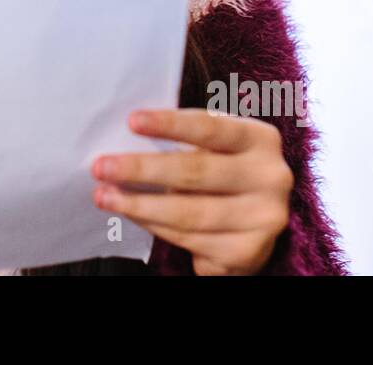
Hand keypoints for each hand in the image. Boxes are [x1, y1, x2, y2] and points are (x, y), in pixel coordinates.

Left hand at [91, 107, 292, 274]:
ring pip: (188, 212)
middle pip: (195, 172)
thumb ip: (185, 141)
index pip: (211, 128)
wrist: (252, 224)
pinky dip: (154, 226)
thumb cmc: (222, 171)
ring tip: (105, 196)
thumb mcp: (215, 148)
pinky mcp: (248, 252)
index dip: (170, 124)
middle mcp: (271, 177)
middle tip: (101, 167)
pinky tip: (132, 215)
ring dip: (139, 204)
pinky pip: (189, 239)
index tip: (132, 121)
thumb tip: (125, 139)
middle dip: (141, 169)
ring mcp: (263, 218)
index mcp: (261, 139)